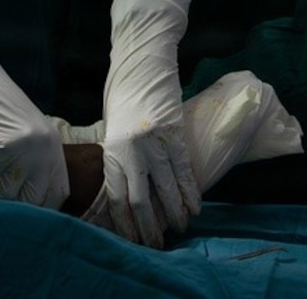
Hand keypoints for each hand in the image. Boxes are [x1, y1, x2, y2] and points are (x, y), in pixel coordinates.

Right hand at [0, 0, 68, 208]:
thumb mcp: (15, 131)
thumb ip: (23, 163)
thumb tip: (17, 210)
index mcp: (52, 145)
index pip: (55, 197)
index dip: (34, 212)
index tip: (12, 220)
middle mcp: (47, 147)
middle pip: (31, 202)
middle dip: (8, 211)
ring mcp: (28, 146)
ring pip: (6, 196)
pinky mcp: (3, 144)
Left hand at [100, 0, 199, 245]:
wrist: (141, 61)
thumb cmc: (123, 94)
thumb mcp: (112, 128)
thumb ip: (118, 156)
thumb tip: (125, 186)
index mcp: (111, 150)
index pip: (117, 197)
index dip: (126, 223)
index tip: (134, 240)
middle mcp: (129, 150)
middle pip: (140, 199)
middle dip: (150, 226)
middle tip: (158, 244)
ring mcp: (152, 142)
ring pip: (165, 188)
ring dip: (175, 212)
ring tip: (182, 229)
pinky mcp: (173, 132)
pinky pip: (183, 169)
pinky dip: (190, 190)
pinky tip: (195, 206)